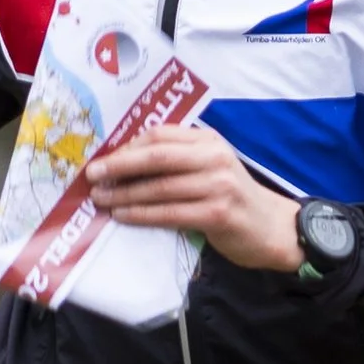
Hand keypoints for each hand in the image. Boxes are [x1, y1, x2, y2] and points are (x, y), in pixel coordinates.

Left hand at [87, 126, 304, 271]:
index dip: (128, 146)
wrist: (271, 227)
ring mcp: (218, 185)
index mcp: (209, 141)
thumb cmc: (231, 198)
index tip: (103, 158)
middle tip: (92, 176)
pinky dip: (142, 214)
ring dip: (125, 194)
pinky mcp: (218, 213)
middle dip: (120, 166)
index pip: (161, 135)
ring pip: (160, 187)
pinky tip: (123, 215)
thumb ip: (178, 160)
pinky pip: (169, 213)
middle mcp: (214, 157)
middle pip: (157, 157)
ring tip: (101, 199)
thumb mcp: (209, 168)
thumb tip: (123, 163)